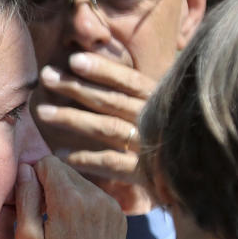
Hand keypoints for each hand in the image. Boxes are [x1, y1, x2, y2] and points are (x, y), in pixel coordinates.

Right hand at [14, 156, 125, 238]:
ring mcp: (111, 206)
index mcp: (70, 200)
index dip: (33, 177)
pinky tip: (76, 233)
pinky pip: (95, 198)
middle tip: (42, 215)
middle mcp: (95, 196)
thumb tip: (24, 169)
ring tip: (59, 226)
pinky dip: (82, 206)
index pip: (48, 162)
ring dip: (66, 195)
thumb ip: (25, 198)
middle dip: (49, 185)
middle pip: (65, 170)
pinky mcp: (119, 217)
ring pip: (80, 183)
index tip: (30, 200)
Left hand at [35, 52, 154, 183]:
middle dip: (76, 87)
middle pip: (112, 100)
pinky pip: (110, 163)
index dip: (103, 69)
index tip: (73, 59)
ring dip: (73, 119)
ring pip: (107, 128)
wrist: (194, 179)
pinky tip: (59, 154)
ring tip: (43, 112)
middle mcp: (155, 121)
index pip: (129, 80)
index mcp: (160, 101)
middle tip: (46, 76)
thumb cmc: (166, 137)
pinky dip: (84, 158)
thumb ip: (134, 93)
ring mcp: (150, 148)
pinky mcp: (144, 174)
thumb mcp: (157, 109)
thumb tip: (94, 67)